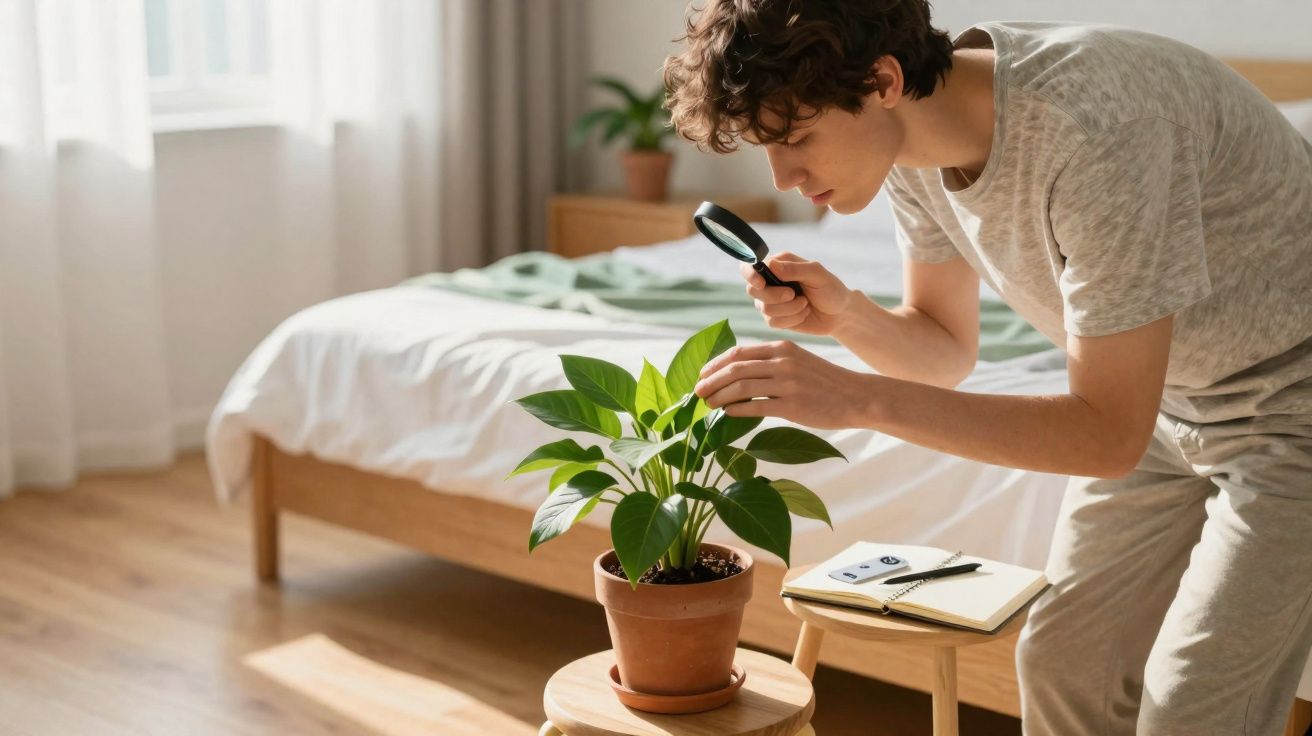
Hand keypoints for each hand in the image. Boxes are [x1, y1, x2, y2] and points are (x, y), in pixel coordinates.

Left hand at [693, 340, 878, 429]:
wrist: (856, 396)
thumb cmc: (823, 382)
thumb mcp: (798, 360)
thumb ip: (771, 362)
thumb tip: (738, 372)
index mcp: (781, 348)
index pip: (738, 353)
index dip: (715, 364)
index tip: (701, 375)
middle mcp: (782, 362)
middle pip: (734, 369)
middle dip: (710, 381)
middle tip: (696, 393)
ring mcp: (787, 384)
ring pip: (741, 388)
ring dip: (719, 396)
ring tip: (708, 405)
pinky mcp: (793, 405)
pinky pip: (756, 407)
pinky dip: (736, 410)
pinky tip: (727, 414)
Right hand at [742, 252, 853, 336]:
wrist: (840, 314)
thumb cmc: (831, 289)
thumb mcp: (818, 274)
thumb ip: (795, 269)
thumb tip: (771, 265)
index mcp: (778, 264)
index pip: (750, 266)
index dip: (750, 274)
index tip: (760, 283)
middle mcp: (770, 282)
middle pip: (753, 290)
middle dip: (774, 296)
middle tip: (794, 295)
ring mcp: (771, 301)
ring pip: (764, 308)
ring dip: (789, 309)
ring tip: (805, 304)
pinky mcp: (775, 318)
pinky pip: (772, 322)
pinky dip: (791, 319)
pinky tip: (803, 313)